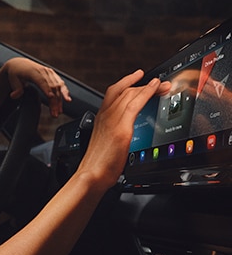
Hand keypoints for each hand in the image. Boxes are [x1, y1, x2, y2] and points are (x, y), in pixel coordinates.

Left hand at [4, 57, 71, 116]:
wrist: (20, 64)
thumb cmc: (16, 73)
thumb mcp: (12, 80)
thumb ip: (16, 88)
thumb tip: (14, 95)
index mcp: (33, 72)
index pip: (41, 81)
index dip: (46, 89)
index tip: (51, 97)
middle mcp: (43, 71)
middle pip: (51, 86)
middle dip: (54, 101)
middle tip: (54, 114)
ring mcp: (49, 73)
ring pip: (58, 86)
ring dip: (60, 100)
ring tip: (59, 112)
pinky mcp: (53, 75)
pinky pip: (61, 84)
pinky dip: (64, 92)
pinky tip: (67, 100)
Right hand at [78, 69, 170, 186]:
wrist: (91, 174)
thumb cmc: (98, 165)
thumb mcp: (106, 145)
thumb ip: (114, 135)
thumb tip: (123, 137)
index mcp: (100, 119)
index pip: (114, 94)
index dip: (127, 84)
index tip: (138, 80)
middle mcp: (105, 116)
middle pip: (124, 91)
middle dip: (142, 85)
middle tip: (158, 84)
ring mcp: (112, 120)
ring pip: (130, 94)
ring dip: (149, 86)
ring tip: (162, 85)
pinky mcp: (121, 127)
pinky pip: (135, 103)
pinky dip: (147, 92)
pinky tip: (156, 88)